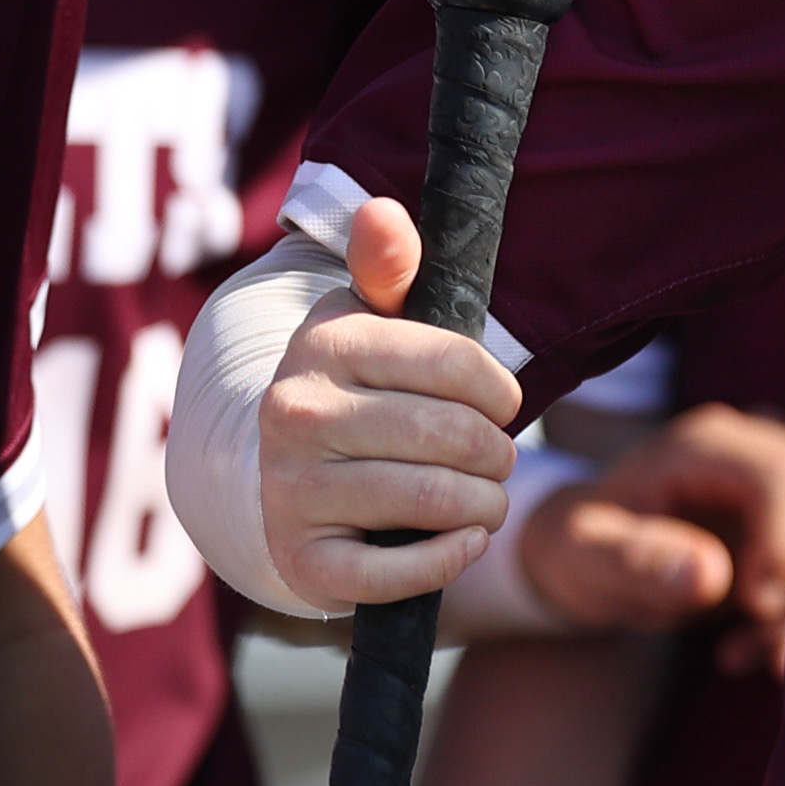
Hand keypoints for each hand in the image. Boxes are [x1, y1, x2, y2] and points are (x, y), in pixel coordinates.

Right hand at [258, 195, 522, 610]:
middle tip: (499, 457)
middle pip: (451, 436)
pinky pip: (396, 574)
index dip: (501, 391)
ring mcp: (292, 492)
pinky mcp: (304, 562)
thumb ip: (389, 265)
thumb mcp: (369, 318)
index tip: (503, 404)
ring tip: (486, 496)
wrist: (281, 470)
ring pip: (433, 500)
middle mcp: (296, 417)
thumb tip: (381, 211)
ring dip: (485, 504)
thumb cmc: (359, 386)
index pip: (455, 364)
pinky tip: (464, 540)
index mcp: (323, 347)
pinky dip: (450, 560)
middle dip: (498, 452)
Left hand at [520, 403, 784, 667]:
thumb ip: (639, 559)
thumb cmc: (579, 548)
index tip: (756, 604)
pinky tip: (741, 649)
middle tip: (776, 654)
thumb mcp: (585, 555)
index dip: (782, 541)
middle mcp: (754, 453)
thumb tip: (710, 576)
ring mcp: (778, 490)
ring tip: (746, 654)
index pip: (778, 477)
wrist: (588, 556)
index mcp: (706, 445)